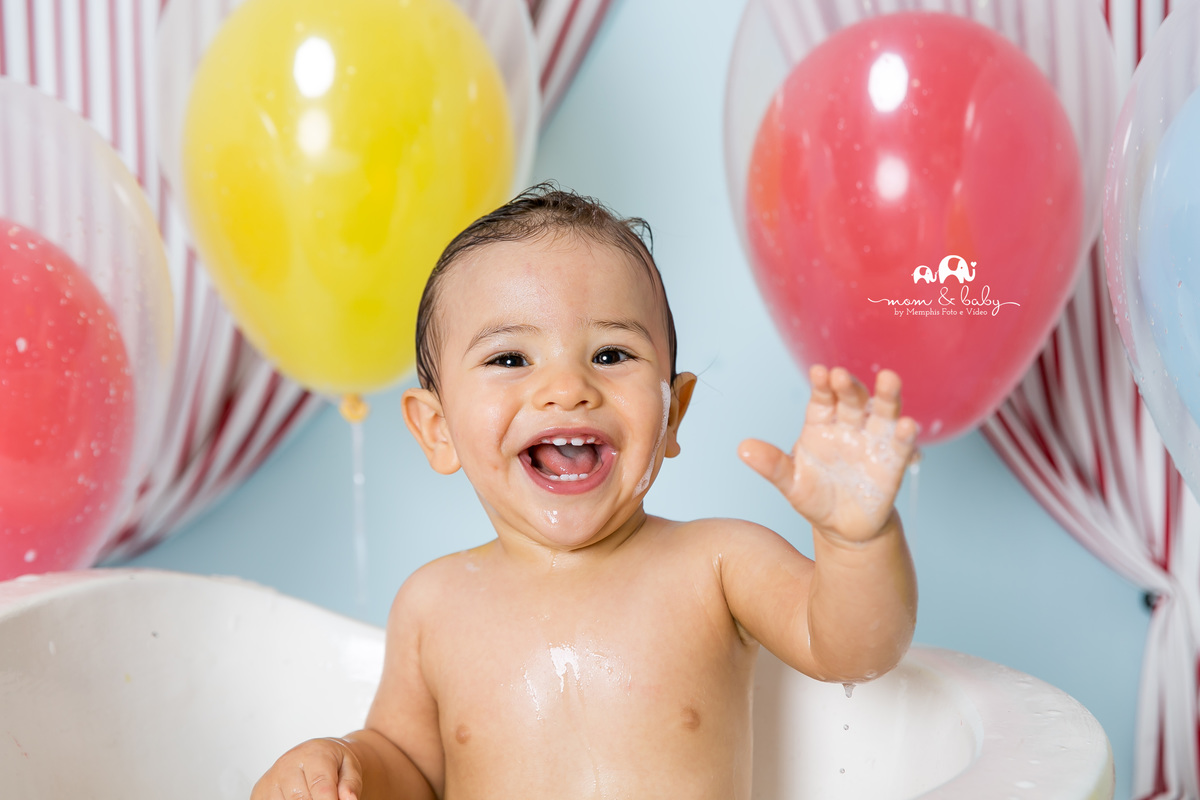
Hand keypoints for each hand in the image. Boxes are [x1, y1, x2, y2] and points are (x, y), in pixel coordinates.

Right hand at [252, 737, 363, 799]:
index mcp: (313, 755)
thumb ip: (350, 784)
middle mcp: (288, 764)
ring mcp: (271, 778)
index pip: (320, 786)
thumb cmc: (335, 763)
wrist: (317, 753)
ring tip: (311, 796)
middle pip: (300, 799)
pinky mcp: (260, 791)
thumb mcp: (350, 768)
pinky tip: (297, 798)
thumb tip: (349, 799)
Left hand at [739, 365, 917, 542]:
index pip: (822, 397)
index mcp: (821, 424)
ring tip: (889, 379)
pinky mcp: (893, 462)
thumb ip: (771, 464)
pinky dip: (905, 434)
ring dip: (887, 396)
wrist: (843, 528)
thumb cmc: (814, 497)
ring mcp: (873, 441)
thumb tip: (742, 448)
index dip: (822, 384)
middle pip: (851, 399)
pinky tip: (907, 425)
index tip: (819, 372)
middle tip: (841, 376)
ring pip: (882, 412)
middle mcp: (849, 425)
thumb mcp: (790, 483)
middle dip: (848, 386)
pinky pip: (901, 444)